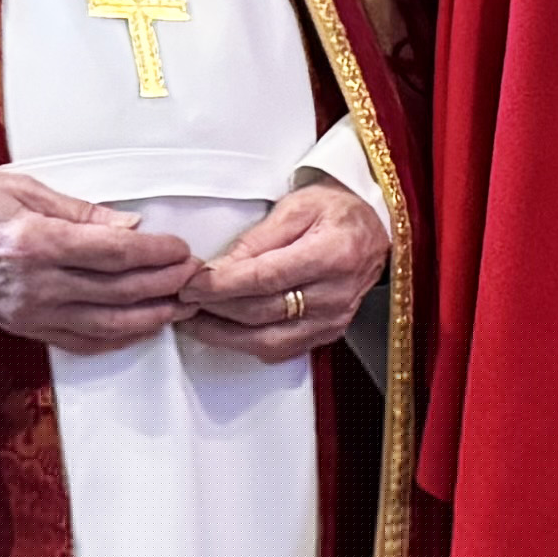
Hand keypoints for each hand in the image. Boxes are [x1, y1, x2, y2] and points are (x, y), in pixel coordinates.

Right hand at [0, 166, 197, 349]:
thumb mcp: (25, 190)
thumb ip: (83, 213)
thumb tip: (132, 227)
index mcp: (37, 242)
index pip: (116, 254)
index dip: (158, 254)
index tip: (184, 249)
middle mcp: (36, 283)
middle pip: (119, 291)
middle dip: (166, 285)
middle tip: (196, 277)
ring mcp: (29, 311)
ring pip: (107, 324)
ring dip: (152, 317)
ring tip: (182, 306)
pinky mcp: (23, 328)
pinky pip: (80, 342)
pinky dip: (117, 338)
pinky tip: (143, 329)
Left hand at [175, 178, 389, 363]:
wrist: (375, 227)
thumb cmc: (335, 210)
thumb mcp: (296, 206)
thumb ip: (257, 240)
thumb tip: (217, 270)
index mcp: (334, 254)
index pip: (266, 278)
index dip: (222, 285)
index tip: (190, 284)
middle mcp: (338, 294)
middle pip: (262, 312)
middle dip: (215, 308)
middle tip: (183, 299)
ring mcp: (336, 319)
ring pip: (268, 340)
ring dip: (224, 334)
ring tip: (194, 320)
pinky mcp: (330, 333)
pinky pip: (282, 350)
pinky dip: (247, 344)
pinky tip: (225, 331)